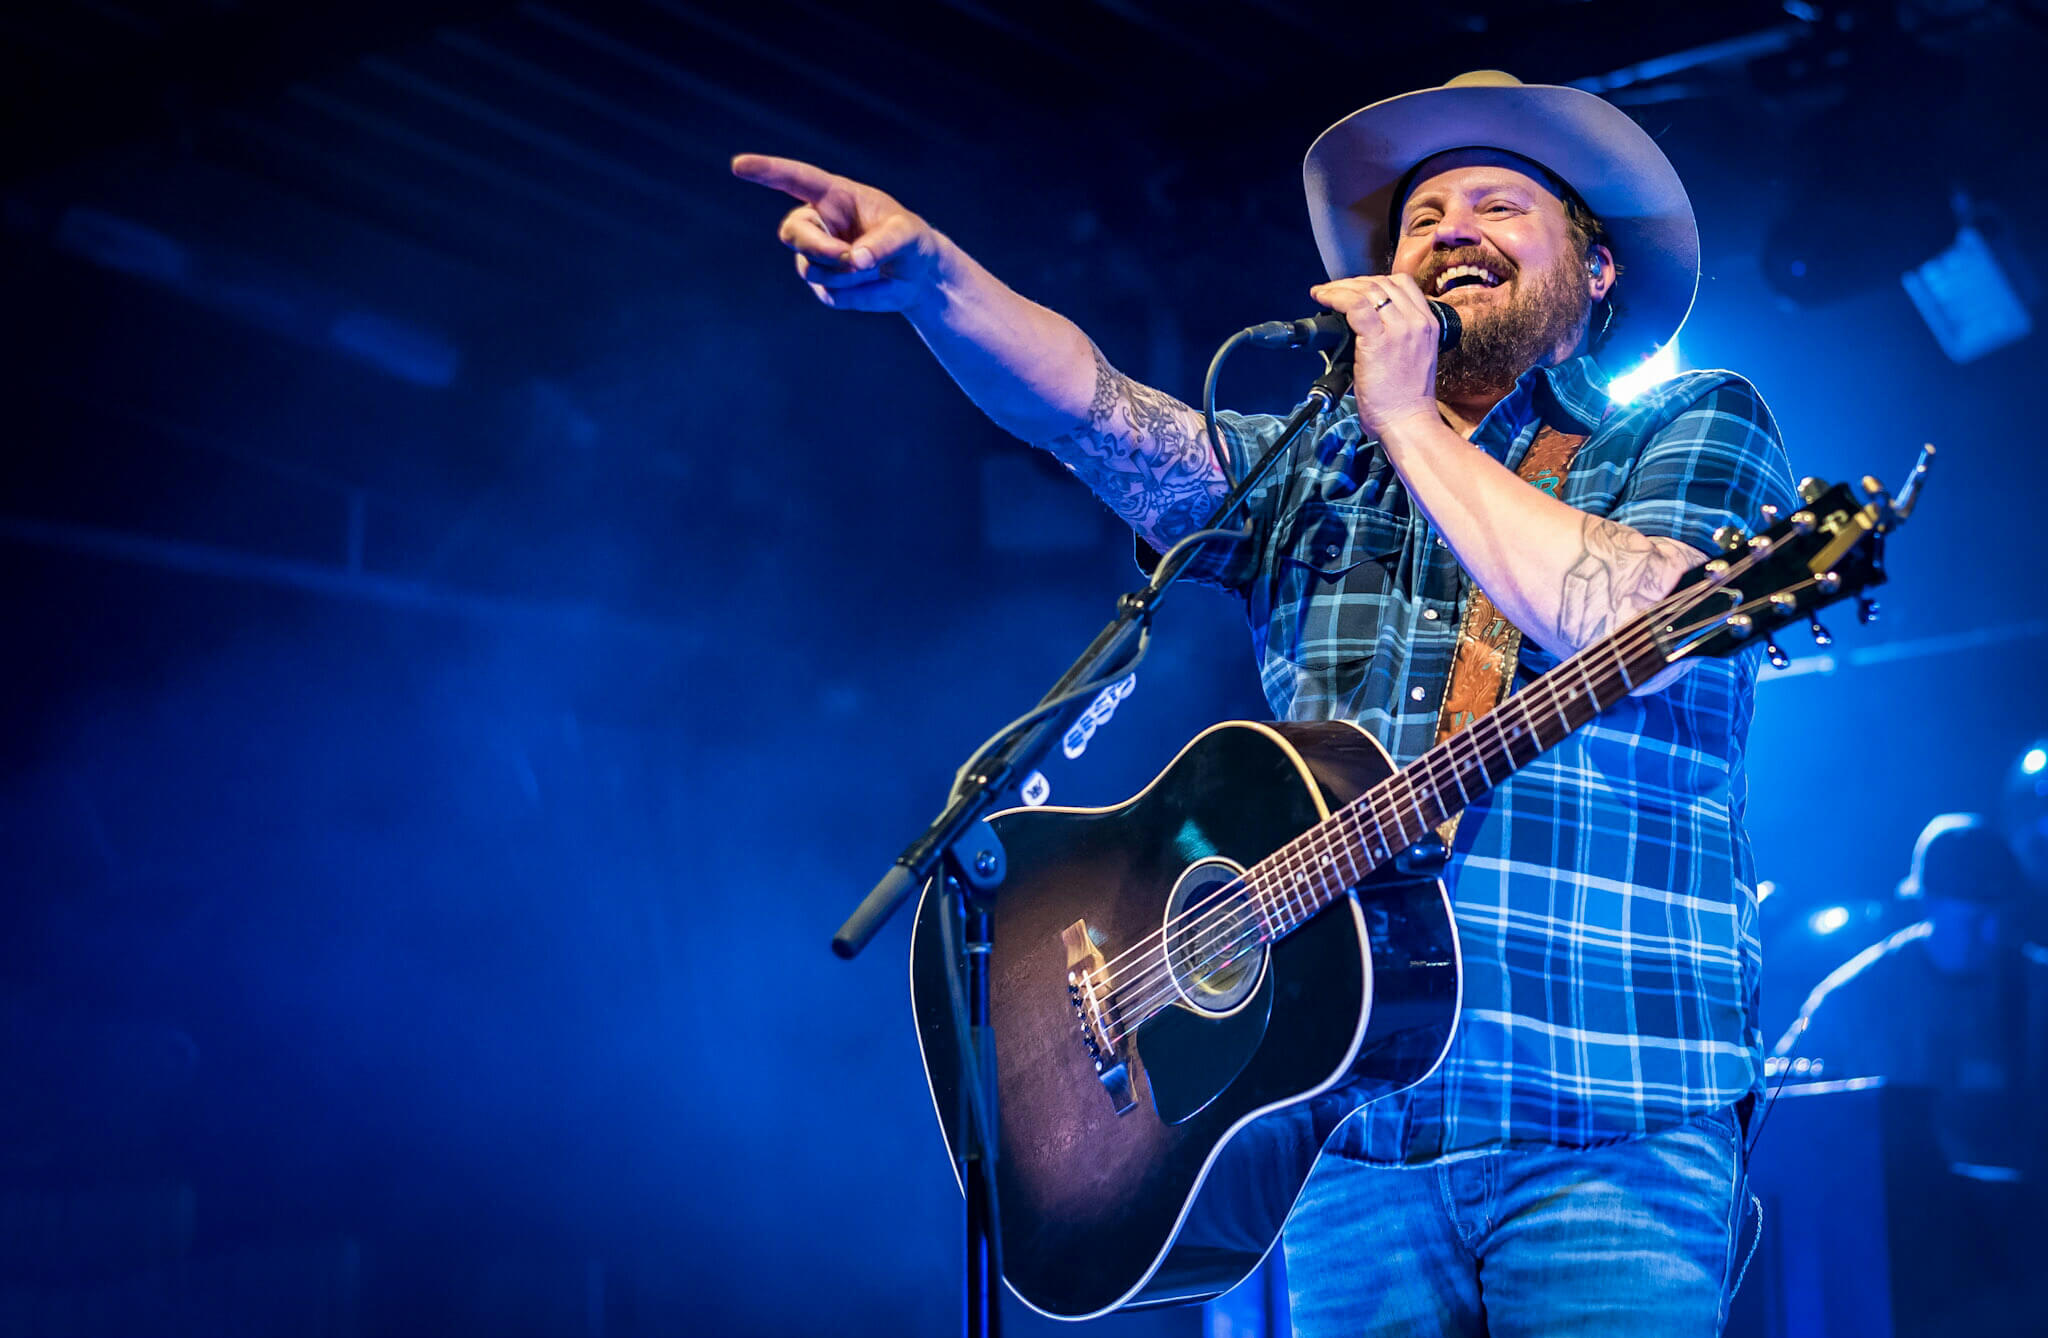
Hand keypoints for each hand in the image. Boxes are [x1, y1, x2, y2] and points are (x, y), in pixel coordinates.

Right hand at [731, 154, 945, 312]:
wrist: (919, 277)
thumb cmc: (912, 241)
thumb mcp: (907, 234)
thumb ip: (882, 243)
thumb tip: (854, 260)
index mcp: (834, 196)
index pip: (795, 179)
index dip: (767, 171)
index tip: (739, 165)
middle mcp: (819, 224)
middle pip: (793, 233)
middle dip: (818, 248)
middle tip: (850, 258)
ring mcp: (818, 257)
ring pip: (811, 268)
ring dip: (844, 274)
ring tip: (873, 268)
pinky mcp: (825, 287)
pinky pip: (829, 294)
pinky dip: (855, 294)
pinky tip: (872, 284)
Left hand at [1307, 273, 1440, 438]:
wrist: (1408, 422)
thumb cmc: (1404, 399)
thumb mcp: (1412, 357)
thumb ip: (1396, 336)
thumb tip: (1363, 325)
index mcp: (1428, 324)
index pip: (1402, 284)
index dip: (1373, 281)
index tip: (1354, 289)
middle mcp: (1417, 321)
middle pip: (1383, 283)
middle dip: (1353, 282)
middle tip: (1333, 291)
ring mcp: (1401, 329)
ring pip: (1367, 290)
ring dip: (1340, 288)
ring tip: (1324, 294)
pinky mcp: (1379, 340)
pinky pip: (1354, 306)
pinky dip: (1335, 298)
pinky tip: (1323, 300)